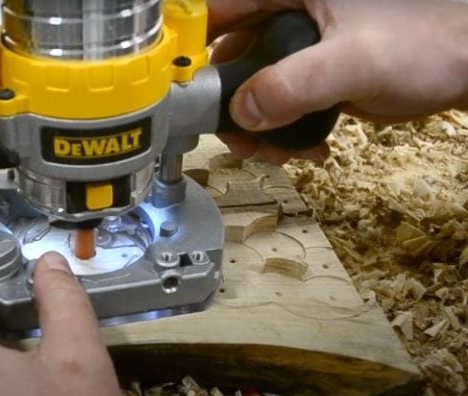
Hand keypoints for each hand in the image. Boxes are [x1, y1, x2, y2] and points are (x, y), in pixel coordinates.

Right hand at [208, 0, 467, 163]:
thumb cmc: (423, 45)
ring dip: (256, 129)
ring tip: (281, 154)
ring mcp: (295, 48)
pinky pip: (276, 106)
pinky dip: (281, 133)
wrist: (463, 67)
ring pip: (249, 89)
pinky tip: (307, 150)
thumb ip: (296, 83)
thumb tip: (243, 114)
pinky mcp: (308, 76)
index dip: (190, 46)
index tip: (181, 88)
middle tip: (242, 142)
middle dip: (228, 106)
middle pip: (227, 59)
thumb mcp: (354, 60)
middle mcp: (285, 17)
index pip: (217, 10)